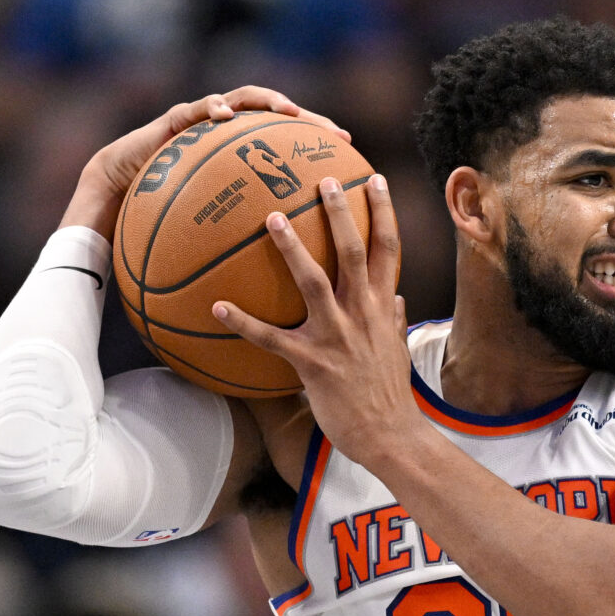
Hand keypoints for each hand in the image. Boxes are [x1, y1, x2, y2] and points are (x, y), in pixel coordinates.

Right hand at [61, 87, 344, 234]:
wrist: (111, 204)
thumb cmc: (159, 228)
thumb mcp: (206, 246)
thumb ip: (238, 256)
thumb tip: (272, 301)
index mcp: (243, 168)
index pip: (291, 155)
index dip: (321, 156)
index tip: (354, 166)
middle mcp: (227, 143)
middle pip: (276, 123)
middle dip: (306, 122)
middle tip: (333, 133)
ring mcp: (202, 127)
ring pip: (241, 102)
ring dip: (265, 102)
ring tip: (287, 111)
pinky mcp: (172, 123)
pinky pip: (192, 110)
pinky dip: (209, 108)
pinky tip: (224, 115)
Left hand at [214, 172, 421, 465]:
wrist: (391, 436)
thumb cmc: (390, 394)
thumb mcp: (397, 349)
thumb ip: (395, 320)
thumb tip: (395, 298)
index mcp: (383, 306)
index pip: (388, 248)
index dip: (383, 211)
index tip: (373, 180)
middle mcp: (364, 313)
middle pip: (352, 252)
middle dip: (339, 212)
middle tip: (321, 179)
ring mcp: (338, 337)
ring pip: (314, 282)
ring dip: (292, 248)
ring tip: (270, 218)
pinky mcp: (313, 364)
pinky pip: (272, 339)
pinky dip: (243, 323)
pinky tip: (217, 307)